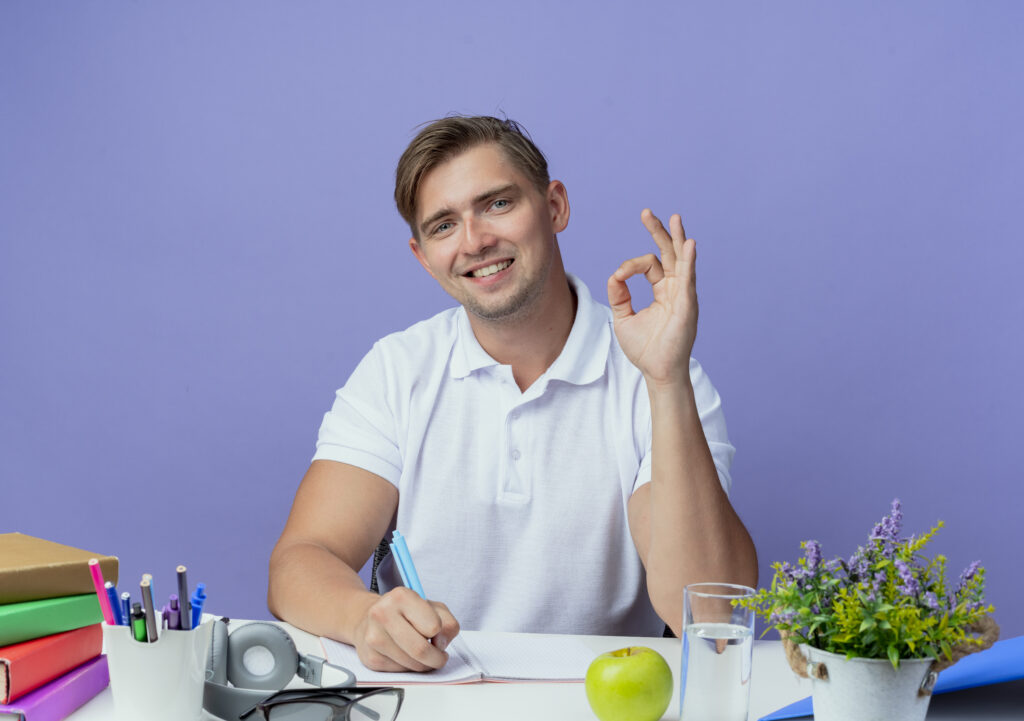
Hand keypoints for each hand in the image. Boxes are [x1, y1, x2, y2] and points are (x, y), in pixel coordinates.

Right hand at [352, 587, 459, 671]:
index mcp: (401, 597)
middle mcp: (383, 614)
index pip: (433, 626)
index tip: (436, 632)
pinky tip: (406, 655)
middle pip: (420, 650)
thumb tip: (440, 644)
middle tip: (440, 657)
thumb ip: (447, 623)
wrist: (370, 617)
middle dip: (436, 658)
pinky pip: (400, 672)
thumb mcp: (432, 607)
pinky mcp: (370, 657)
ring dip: (424, 664)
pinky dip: (409, 667)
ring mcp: (373, 637)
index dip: (440, 632)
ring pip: (411, 664)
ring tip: (422, 653)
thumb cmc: (406, 612)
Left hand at [607, 209, 697, 385]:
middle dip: (658, 232)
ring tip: (675, 218)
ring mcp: (683, 296)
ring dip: (677, 238)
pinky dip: (688, 261)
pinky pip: (688, 279)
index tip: (619, 276)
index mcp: (663, 292)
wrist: (657, 372)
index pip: (649, 266)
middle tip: (646, 213)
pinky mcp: (687, 306)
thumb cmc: (644, 349)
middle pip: (669, 254)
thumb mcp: (622, 318)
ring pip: (681, 261)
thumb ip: (618, 295)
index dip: (631, 266)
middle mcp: (676, 290)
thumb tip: (615, 275)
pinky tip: (688, 244)